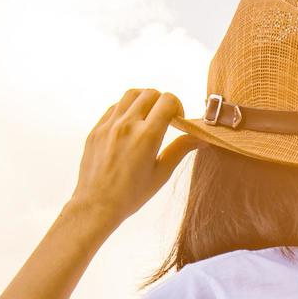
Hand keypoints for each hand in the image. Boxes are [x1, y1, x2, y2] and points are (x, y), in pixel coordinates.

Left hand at [68, 88, 201, 229]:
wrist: (96, 205)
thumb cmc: (131, 195)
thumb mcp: (161, 173)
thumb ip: (181, 149)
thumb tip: (201, 136)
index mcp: (147, 136)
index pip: (168, 100)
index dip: (177, 107)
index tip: (177, 121)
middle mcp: (127, 125)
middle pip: (150, 93)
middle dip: (162, 102)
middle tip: (164, 120)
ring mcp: (109, 125)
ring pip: (131, 94)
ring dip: (144, 100)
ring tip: (147, 118)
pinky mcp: (96, 129)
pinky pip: (114, 107)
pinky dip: (126, 109)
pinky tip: (130, 126)